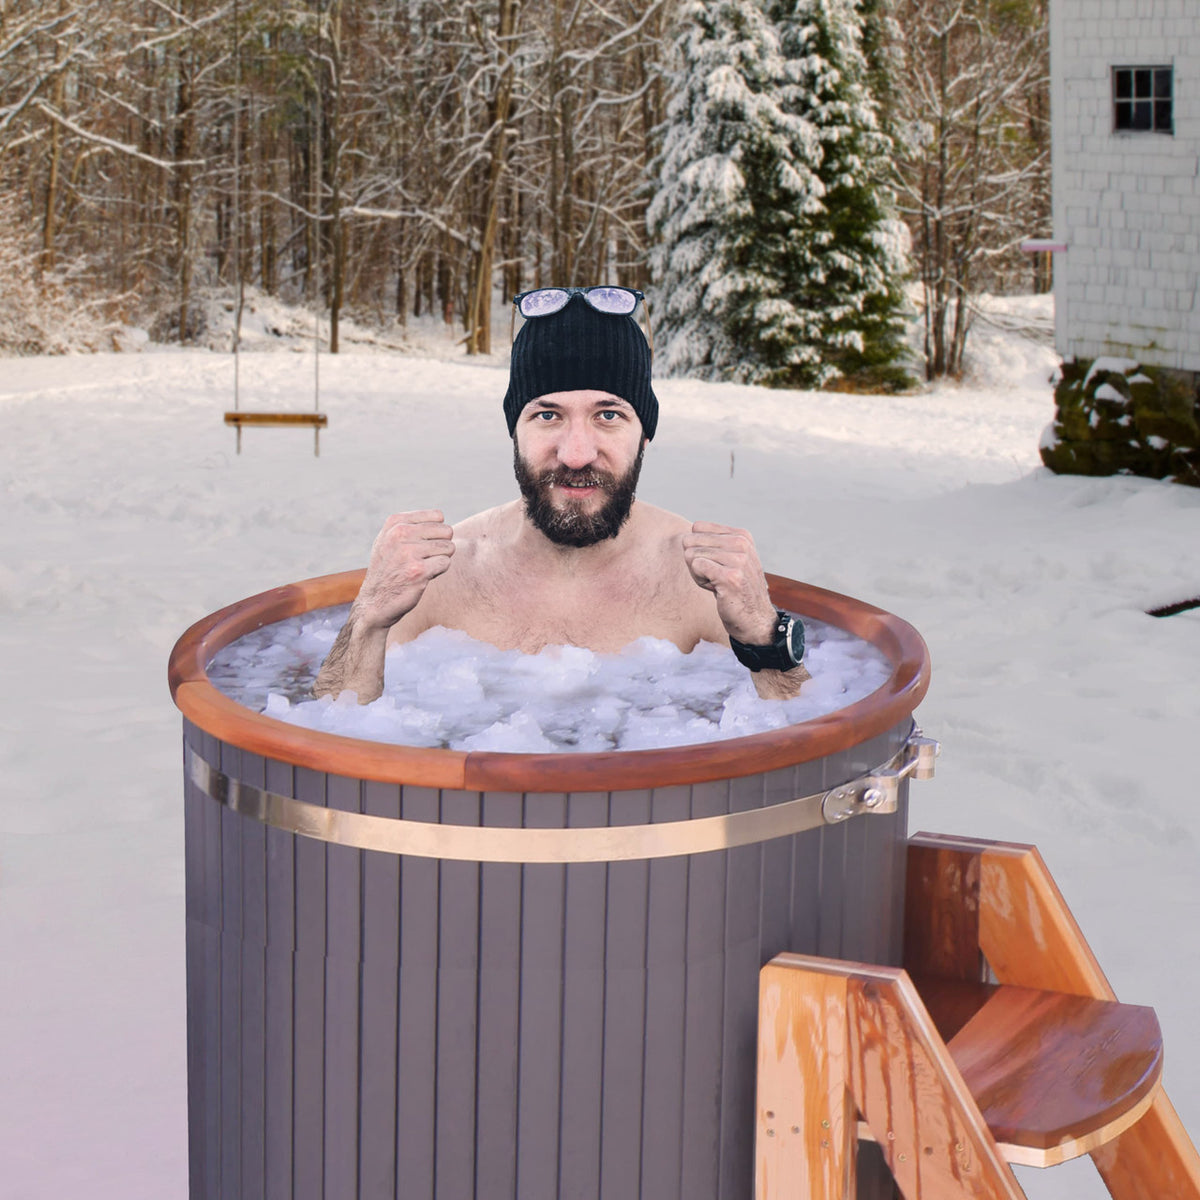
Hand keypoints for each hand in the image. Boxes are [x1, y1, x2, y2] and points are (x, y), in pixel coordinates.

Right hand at [352, 509, 454, 630]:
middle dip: (441, 546)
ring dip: (440, 559)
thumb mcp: (389, 539)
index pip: (438, 516)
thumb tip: (440, 517)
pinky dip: (439, 571)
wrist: (375, 601)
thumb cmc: (388, 569)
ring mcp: (408, 552)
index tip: (423, 544)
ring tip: (423, 567)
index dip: (436, 532)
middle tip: (425, 558)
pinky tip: (423, 576)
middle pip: (446, 531)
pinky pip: (445, 563)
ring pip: (448, 548)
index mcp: (395, 522)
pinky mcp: (418, 571)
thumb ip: (409, 524)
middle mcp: (400, 534)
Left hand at [682, 521, 777, 644]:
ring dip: (699, 575)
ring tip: (719, 585)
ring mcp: (738, 559)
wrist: (755, 619)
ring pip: (691, 555)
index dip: (699, 549)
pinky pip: (696, 566)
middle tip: (715, 577)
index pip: (697, 528)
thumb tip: (684, 537)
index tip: (715, 565)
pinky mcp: (731, 576)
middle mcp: (742, 543)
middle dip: (696, 562)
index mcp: (741, 535)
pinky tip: (717, 590)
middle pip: (691, 541)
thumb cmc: (735, 590)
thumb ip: (710, 544)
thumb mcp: (728, 559)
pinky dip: (700, 581)